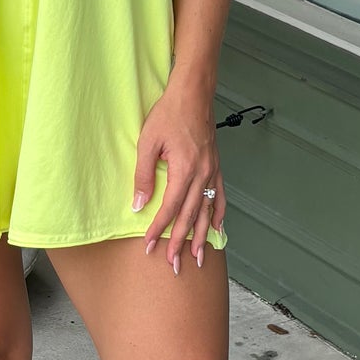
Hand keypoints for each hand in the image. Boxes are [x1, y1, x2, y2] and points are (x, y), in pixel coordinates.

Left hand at [133, 75, 223, 274]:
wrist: (193, 94)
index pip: (170, 208)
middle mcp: (202, 175)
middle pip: (191, 216)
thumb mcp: (147, 143)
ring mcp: (213, 172)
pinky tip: (218, 229)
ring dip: (203, 237)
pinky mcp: (216, 167)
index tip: (149, 246)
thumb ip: (143, 175)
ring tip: (200, 258)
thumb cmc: (168, 114)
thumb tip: (139, 204)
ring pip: (208, 211)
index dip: (159, 229)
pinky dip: (219, 215)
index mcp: (184, 170)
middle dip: (181, 243)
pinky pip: (220, 196)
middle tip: (173, 265)